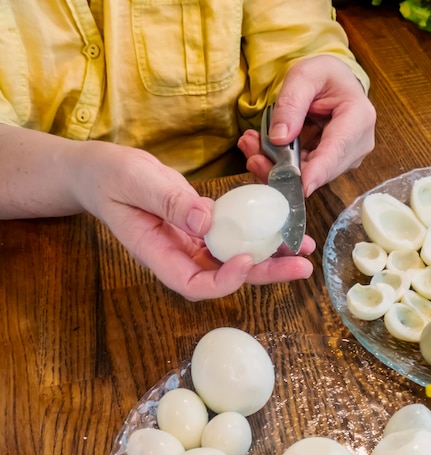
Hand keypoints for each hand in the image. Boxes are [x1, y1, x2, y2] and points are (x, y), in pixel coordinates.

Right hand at [72, 143, 313, 300]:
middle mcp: (179, 255)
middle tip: (302, 266)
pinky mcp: (203, 226)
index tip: (247, 258)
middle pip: (225, 276)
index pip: (193, 282)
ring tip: (303, 247)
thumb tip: (206, 221)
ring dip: (270, 255)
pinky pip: (234, 234)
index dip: (224, 279)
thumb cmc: (110, 176)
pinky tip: (281, 224)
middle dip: (265, 273)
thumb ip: (169, 202)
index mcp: (157, 253)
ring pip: (235, 257)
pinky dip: (258, 231)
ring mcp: (192, 243)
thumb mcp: (135, 181)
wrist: (103, 172)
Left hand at [238, 55, 375, 195]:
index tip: (301, 186)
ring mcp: (346, 158)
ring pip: (308, 175)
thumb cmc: (324, 76)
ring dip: (275, 165)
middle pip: (320, 169)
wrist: (333, 82)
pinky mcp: (330, 165)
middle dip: (282, 166)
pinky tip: (261, 148)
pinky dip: (279, 164)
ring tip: (251, 142)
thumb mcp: (304, 76)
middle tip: (250, 147)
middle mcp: (358, 143)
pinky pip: (303, 173)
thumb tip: (280, 138)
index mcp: (358, 117)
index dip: (319, 171)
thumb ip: (291, 104)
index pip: (337, 150)